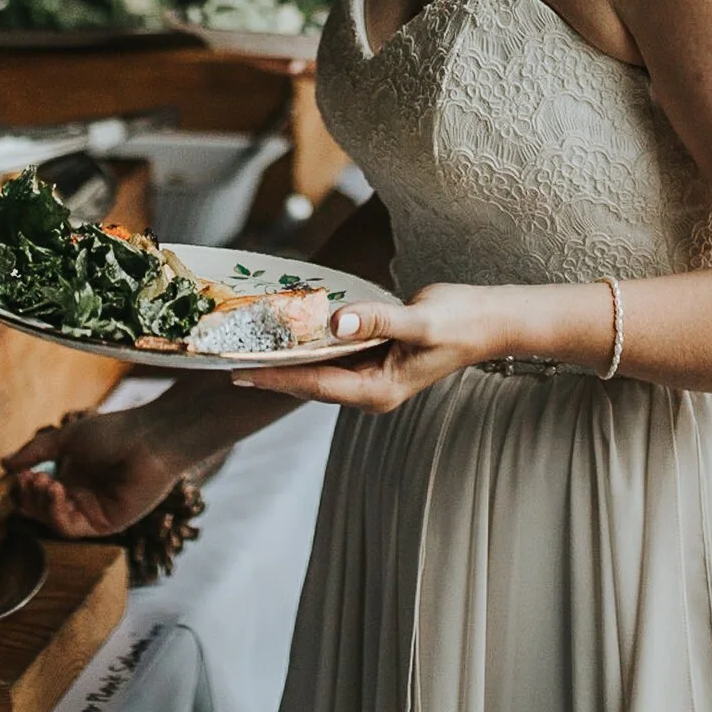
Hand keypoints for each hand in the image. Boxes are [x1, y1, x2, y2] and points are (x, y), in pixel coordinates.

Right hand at [2, 407, 187, 538]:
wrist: (149, 441)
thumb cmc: (114, 433)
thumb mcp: (66, 438)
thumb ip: (35, 451)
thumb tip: (3, 463)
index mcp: (71, 475)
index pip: (37, 491)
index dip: (23, 488)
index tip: (14, 476)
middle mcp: (80, 495)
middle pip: (41, 510)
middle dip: (29, 496)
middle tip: (29, 478)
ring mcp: (92, 511)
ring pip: (53, 520)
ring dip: (42, 504)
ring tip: (45, 482)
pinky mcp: (105, 524)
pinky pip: (71, 527)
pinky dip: (57, 512)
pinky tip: (57, 491)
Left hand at [232, 283, 517, 413]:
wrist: (488, 322)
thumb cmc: (458, 322)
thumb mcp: (419, 320)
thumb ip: (376, 321)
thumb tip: (335, 322)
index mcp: (377, 390)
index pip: (314, 384)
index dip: (273, 376)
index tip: (236, 370)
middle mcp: (368, 390)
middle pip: (307, 382)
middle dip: (268, 371)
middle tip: (223, 358)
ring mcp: (369, 377)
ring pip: (315, 369)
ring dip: (282, 359)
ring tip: (241, 346)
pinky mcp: (371, 359)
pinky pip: (329, 355)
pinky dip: (304, 345)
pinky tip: (282, 332)